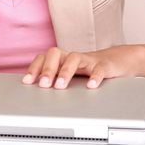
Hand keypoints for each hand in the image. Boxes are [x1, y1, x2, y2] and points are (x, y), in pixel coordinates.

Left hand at [22, 46, 140, 89]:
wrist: (117, 60)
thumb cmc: (89, 69)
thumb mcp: (70, 74)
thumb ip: (55, 79)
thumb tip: (36, 92)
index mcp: (63, 59)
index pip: (44, 57)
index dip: (34, 68)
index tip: (27, 82)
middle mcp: (73, 57)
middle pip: (56, 53)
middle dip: (47, 69)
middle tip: (43, 84)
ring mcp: (89, 59)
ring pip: (75, 58)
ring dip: (65, 71)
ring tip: (60, 86)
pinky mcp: (105, 65)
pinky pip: (99, 68)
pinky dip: (95, 77)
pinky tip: (90, 86)